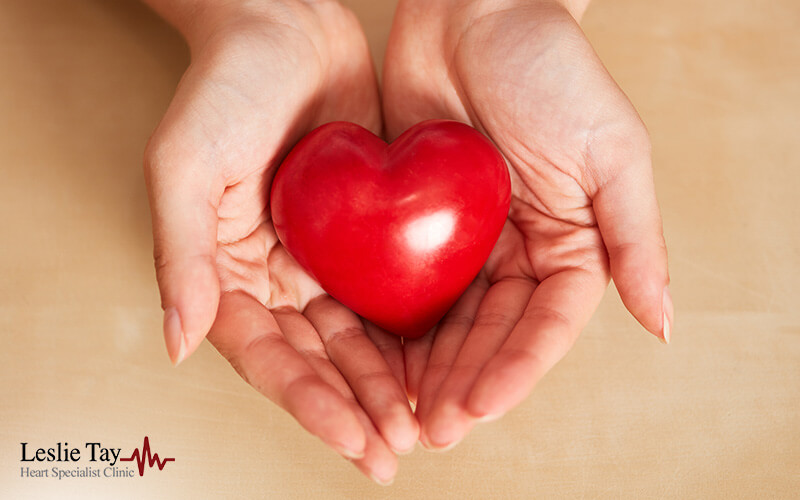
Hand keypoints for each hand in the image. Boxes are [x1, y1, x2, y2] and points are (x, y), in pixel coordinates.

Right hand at [143, 0, 415, 482]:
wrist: (285, 26)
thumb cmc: (223, 88)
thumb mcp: (186, 165)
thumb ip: (180, 255)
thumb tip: (177, 344)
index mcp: (227, 272)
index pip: (267, 355)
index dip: (307, 402)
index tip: (352, 438)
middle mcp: (275, 277)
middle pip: (315, 361)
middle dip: (355, 409)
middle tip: (395, 452)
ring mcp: (321, 260)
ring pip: (356, 340)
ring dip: (386, 387)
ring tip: (423, 427)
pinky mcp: (362, 237)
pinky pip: (388, 295)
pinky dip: (410, 334)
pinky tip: (440, 365)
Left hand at [383, 0, 671, 448]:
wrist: (472, 8)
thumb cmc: (549, 67)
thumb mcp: (611, 151)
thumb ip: (634, 239)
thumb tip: (663, 325)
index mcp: (568, 242)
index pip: (544, 324)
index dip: (515, 369)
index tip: (478, 406)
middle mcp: (517, 249)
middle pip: (492, 333)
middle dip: (464, 381)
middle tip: (432, 427)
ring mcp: (464, 239)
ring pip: (447, 320)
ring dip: (426, 368)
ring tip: (402, 411)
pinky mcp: (415, 221)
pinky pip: (403, 281)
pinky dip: (391, 323)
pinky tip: (371, 356)